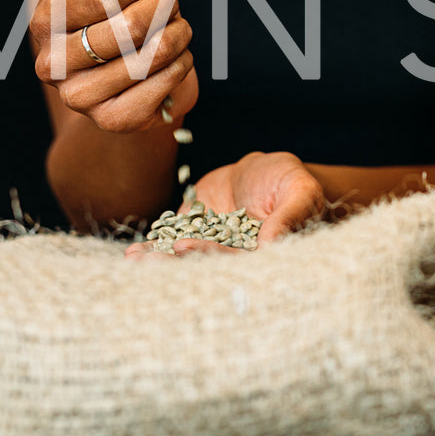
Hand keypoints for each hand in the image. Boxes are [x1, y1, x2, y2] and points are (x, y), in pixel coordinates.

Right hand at [30, 0, 198, 132]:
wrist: (134, 71)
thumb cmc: (123, 13)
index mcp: (45, 22)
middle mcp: (53, 63)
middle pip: (131, 26)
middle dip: (164, 8)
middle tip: (171, 6)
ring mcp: (79, 98)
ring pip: (153, 54)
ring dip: (179, 34)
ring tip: (179, 30)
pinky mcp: (112, 120)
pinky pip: (162, 83)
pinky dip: (180, 64)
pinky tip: (178, 58)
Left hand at [125, 151, 325, 259]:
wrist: (268, 172)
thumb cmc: (293, 182)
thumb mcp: (300, 192)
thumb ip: (288, 216)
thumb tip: (271, 245)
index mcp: (259, 254)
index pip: (233, 258)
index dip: (209, 253)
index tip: (184, 248)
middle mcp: (232, 254)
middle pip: (203, 262)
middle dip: (174, 263)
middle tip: (147, 264)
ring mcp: (210, 243)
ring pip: (184, 256)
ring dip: (159, 260)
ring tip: (134, 260)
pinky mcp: (195, 230)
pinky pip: (174, 239)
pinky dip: (156, 247)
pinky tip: (134, 252)